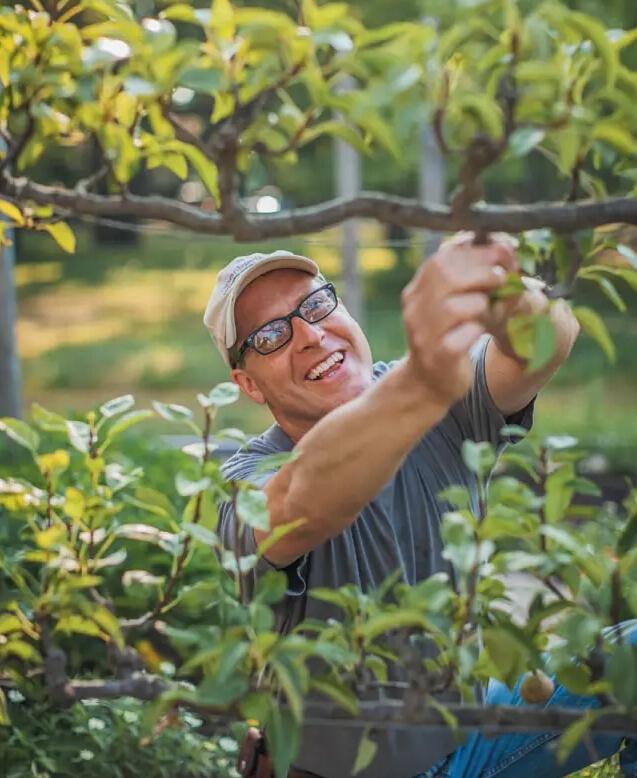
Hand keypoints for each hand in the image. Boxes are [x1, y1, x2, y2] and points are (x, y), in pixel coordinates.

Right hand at [401, 231, 517, 406]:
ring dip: (482, 304)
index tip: (504, 252)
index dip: (478, 251)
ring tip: (486, 310)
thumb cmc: (447, 335)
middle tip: (504, 277)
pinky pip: (466, 334)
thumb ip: (466, 275)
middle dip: (485, 272)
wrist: (427, 382)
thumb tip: (502, 244)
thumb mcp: (450, 301)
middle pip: (448, 275)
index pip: (443, 257)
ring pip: (457, 305)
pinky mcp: (438, 356)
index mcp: (416, 290)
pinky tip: (478, 332)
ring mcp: (423, 333)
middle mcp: (414, 309)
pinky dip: (479, 330)